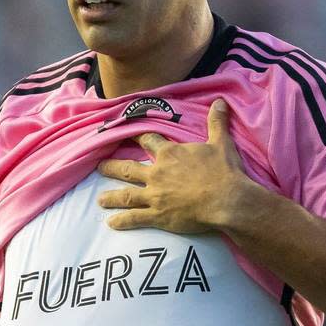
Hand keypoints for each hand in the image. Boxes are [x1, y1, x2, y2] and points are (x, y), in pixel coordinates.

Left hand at [97, 99, 252, 232]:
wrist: (227, 200)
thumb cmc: (224, 172)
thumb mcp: (221, 143)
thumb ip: (216, 123)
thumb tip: (219, 101)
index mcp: (170, 154)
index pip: (148, 141)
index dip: (138, 137)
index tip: (127, 134)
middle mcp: (157, 173)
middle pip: (128, 168)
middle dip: (112, 167)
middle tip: (99, 167)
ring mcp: (155, 195)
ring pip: (127, 195)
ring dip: (112, 197)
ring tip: (99, 200)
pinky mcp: (158, 215)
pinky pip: (135, 218)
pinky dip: (122, 220)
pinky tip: (111, 223)